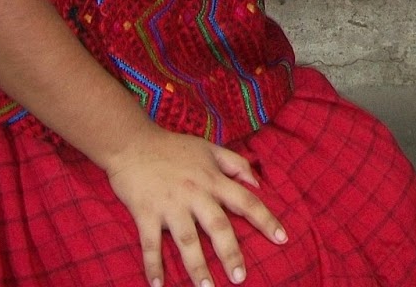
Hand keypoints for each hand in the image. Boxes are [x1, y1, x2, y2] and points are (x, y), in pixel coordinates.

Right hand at [103, 122, 286, 286]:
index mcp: (212, 179)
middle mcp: (195, 193)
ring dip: (197, 267)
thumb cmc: (174, 147)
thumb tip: (258, 184)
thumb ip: (236, 164)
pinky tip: (158, 286)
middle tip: (240, 278)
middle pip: (218, 226)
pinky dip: (153, 265)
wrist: (133, 143)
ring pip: (187, 240)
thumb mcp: (210, 149)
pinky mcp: (146, 213)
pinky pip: (150, 244)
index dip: (265, 219)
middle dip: (230, 253)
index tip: (282, 238)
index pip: (245, 200)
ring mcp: (170, 205)